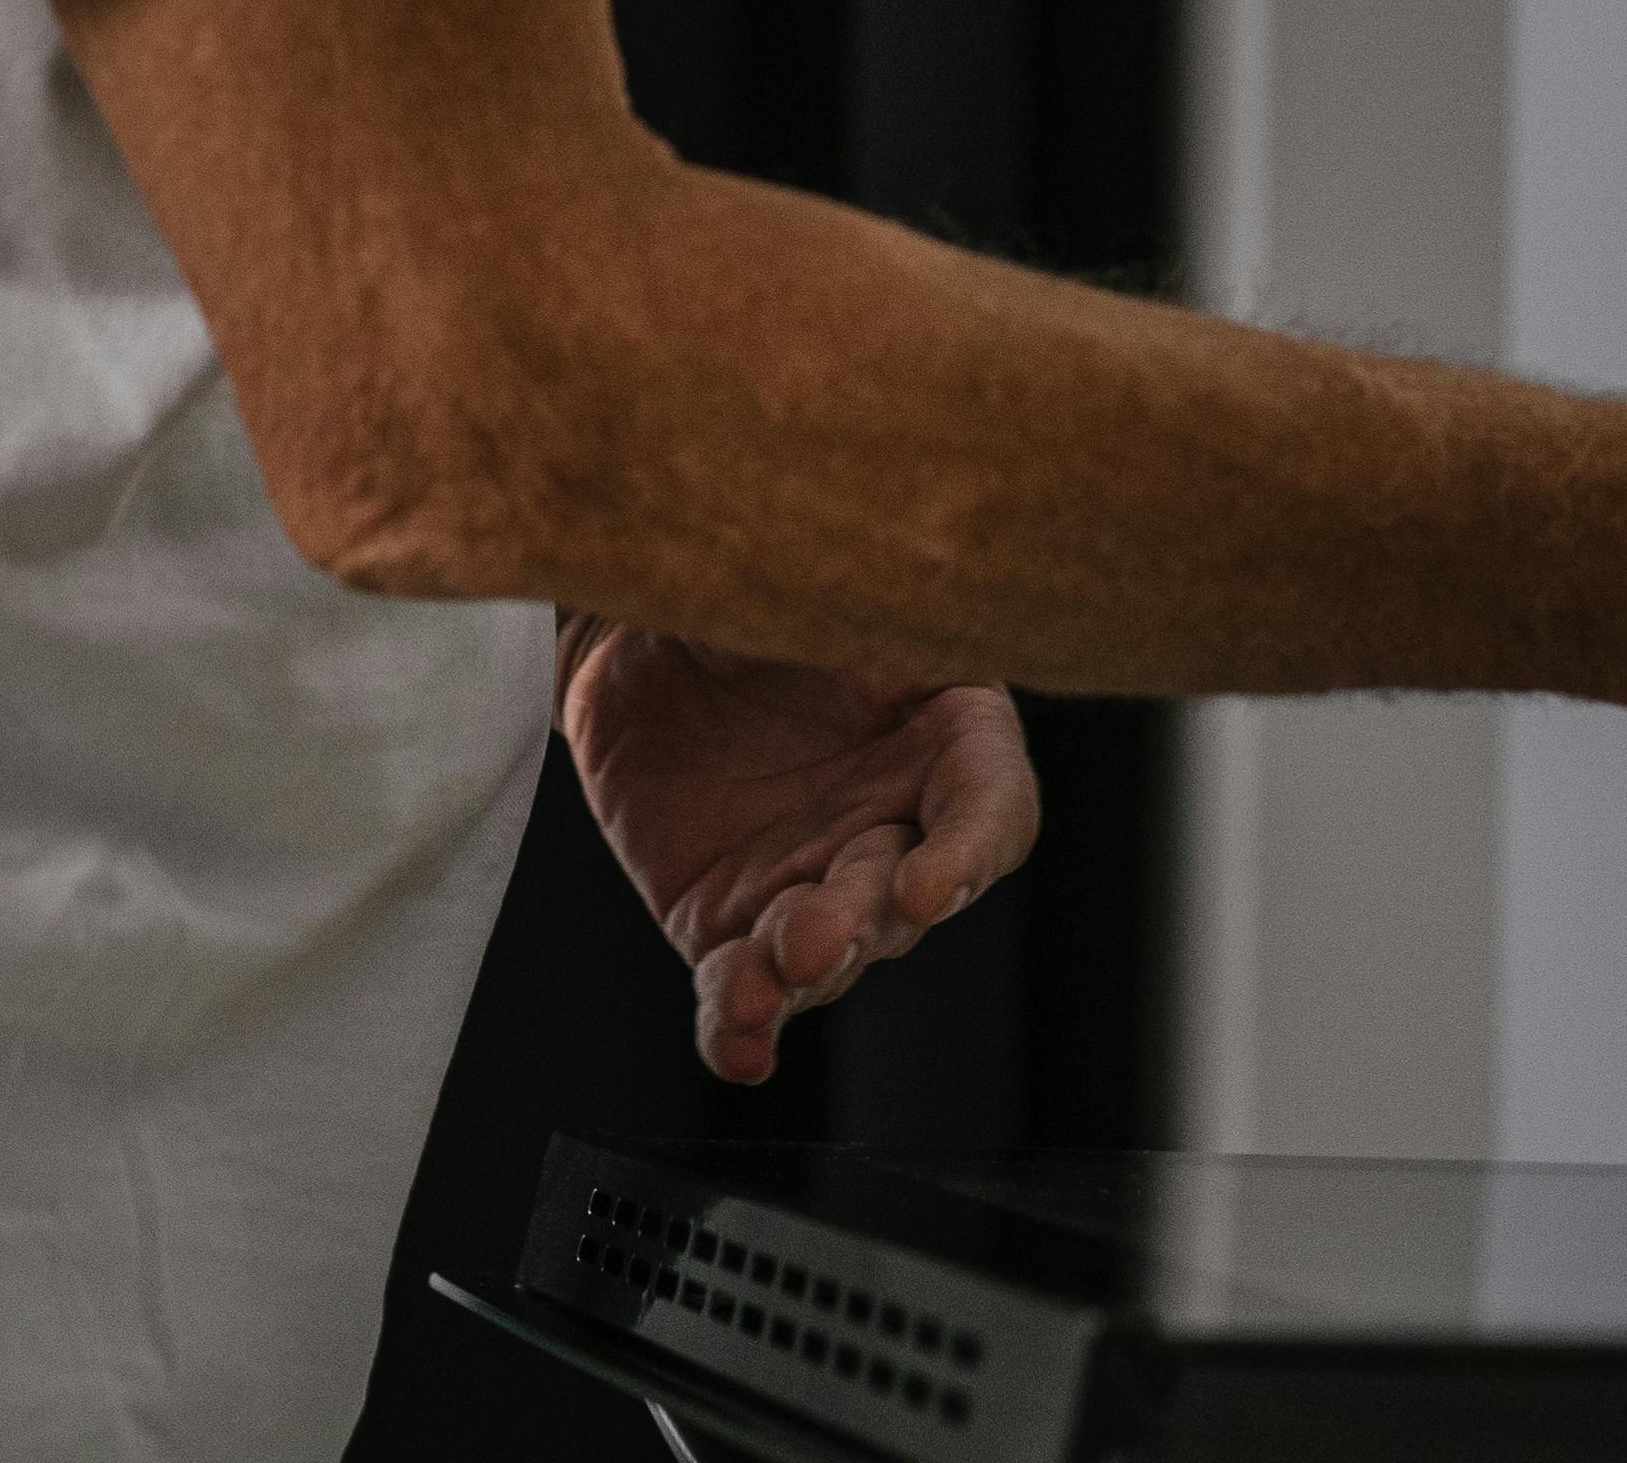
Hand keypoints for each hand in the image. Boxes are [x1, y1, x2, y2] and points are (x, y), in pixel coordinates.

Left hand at [560, 622, 1043, 1079]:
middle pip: (908, 897)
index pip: (993, 808)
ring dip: (801, 978)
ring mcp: (811, 880)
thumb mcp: (819, 582)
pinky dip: (740, 1023)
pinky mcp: (729, 921)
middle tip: (813, 934)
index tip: (932, 881)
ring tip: (759, 988)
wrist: (634, 623)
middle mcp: (891, 818)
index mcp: (946, 731)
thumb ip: (866, 611)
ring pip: (830, 954)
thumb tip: (897, 607)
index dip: (974, 852)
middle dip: (864, 922)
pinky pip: (742, 987)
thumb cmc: (750, 581)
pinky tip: (736, 1045)